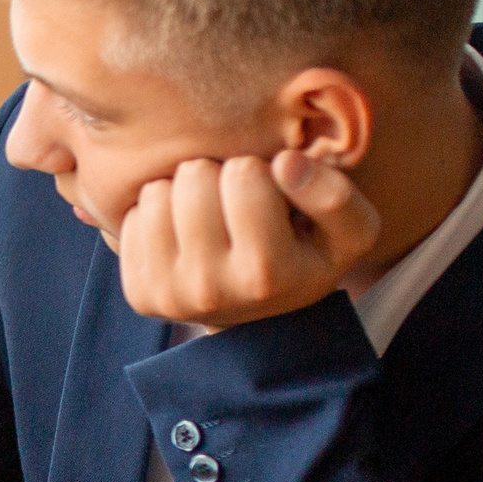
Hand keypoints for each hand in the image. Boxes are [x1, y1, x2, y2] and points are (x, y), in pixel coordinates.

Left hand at [116, 150, 382, 328]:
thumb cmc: (306, 256)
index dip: (257, 172)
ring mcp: (170, 295)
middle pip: (195, 177)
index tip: (267, 196)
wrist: (262, 319)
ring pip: (157, 192)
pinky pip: (133, 218)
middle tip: (233, 205)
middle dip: (217, 177)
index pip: (244, 174)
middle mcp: (212, 290)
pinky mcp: (140, 295)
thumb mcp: (349, 232)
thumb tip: (286, 162)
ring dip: (183, 194)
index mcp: (267, 274)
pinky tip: (184, 236)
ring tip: (208, 218)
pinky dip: (158, 216)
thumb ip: (334, 195)